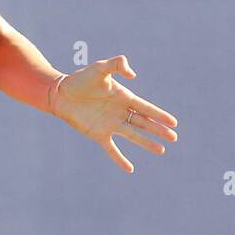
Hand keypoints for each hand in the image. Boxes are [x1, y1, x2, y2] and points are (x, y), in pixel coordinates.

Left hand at [50, 55, 178, 172]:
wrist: (61, 93)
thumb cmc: (81, 79)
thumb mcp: (100, 68)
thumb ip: (117, 65)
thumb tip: (133, 75)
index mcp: (124, 97)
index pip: (146, 108)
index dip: (159, 115)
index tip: (174, 122)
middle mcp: (120, 112)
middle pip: (143, 123)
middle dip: (158, 130)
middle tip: (173, 137)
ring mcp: (110, 124)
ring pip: (133, 135)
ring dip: (146, 143)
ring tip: (161, 150)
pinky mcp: (98, 133)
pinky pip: (112, 149)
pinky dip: (120, 159)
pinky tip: (130, 169)